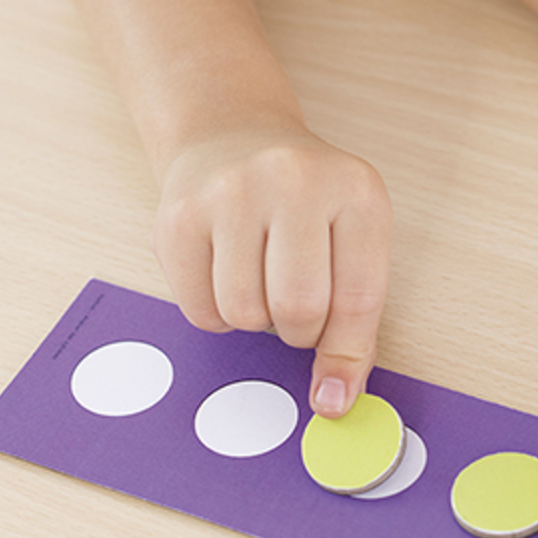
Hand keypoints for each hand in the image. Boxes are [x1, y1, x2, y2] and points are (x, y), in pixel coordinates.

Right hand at [152, 121, 391, 417]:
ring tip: (261, 282)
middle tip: (295, 312)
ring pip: (244, 313)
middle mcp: (294, 180)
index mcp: (356, 191)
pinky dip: (216, 313)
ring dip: (255, 320)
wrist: (232, 135)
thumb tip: (333, 402)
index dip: (346, 356)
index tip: (334, 395)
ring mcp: (230, 192)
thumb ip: (354, 322)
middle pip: (298, 308)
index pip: (358, 298)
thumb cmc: (304, 203)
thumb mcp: (351, 240)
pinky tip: (225, 273)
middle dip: (297, 332)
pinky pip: (200, 310)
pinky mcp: (179, 215)